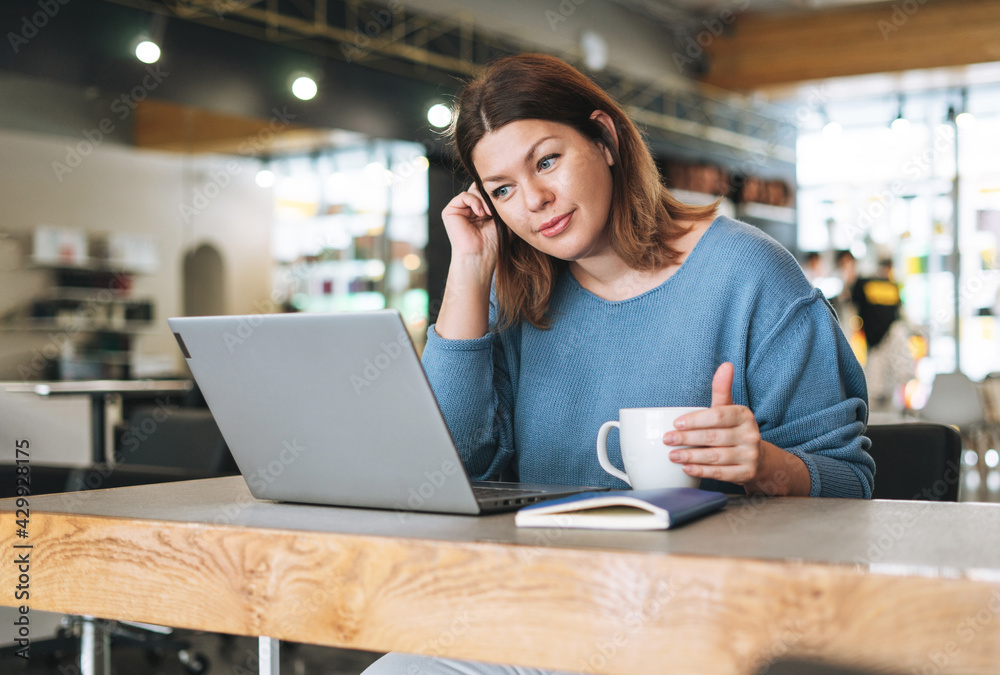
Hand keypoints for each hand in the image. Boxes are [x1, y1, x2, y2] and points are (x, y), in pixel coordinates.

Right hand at [441, 183, 498, 278]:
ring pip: (473, 190)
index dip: (495, 194)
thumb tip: (507, 188)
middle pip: (479, 187)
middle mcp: (469, 208)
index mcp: (480, 210)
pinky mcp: (450, 211)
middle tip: (495, 209)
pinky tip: (480, 213)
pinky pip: (463, 196)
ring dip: (483, 200)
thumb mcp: (504, 219)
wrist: (482, 255)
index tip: (504, 204)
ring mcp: (459, 209)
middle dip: (489, 196)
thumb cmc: (494, 242)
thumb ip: (504, 204)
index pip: (487, 191)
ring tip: (489, 214)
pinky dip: (474, 201)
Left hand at [662, 362, 764, 485]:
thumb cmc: (734, 429)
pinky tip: (687, 468)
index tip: (676, 423)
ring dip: (691, 457)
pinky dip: (702, 471)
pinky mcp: (747, 473)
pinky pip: (721, 473)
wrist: (758, 458)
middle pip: (714, 437)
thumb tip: (726, 365)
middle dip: (687, 439)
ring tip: (672, 455)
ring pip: (716, 456)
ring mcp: (750, 456)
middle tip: (667, 440)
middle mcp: (750, 435)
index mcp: (744, 415)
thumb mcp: (729, 408)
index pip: (718, 416)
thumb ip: (722, 388)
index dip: (696, 420)